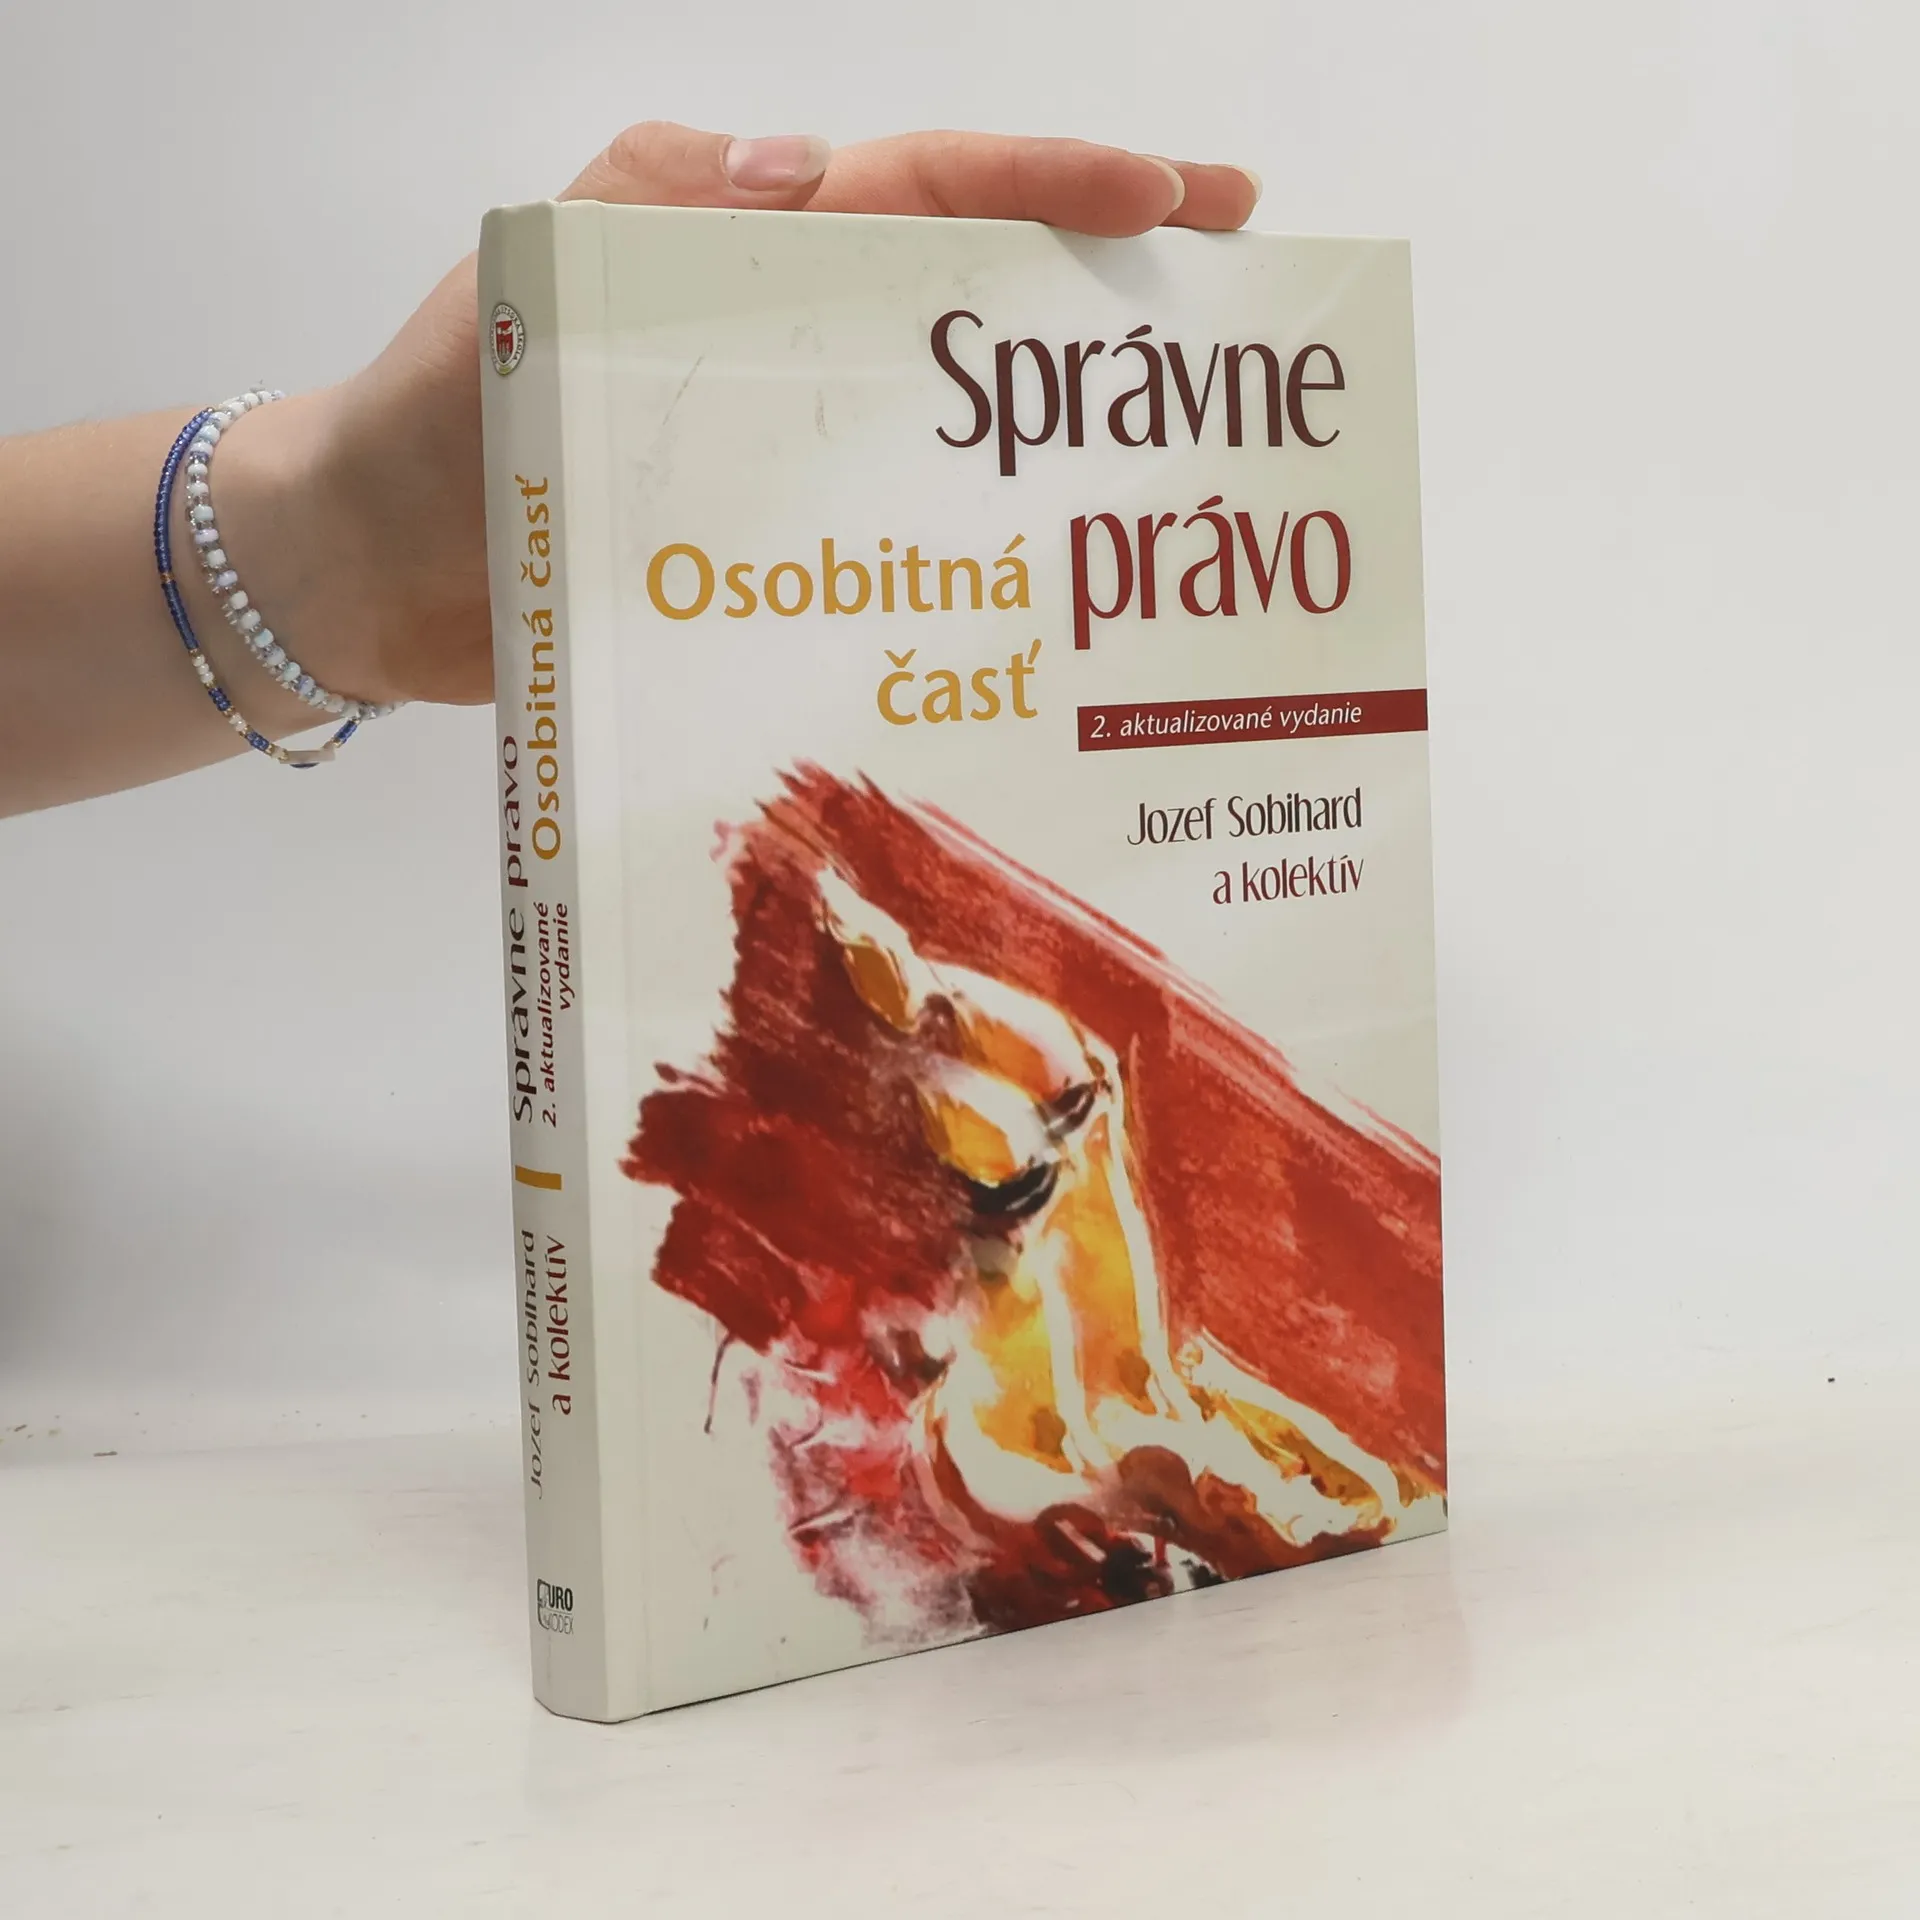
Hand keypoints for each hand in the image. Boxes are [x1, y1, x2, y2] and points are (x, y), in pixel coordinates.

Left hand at [307, 125, 1261, 708]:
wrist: (367, 573)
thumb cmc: (434, 410)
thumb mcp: (526, 269)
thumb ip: (653, 202)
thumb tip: (805, 166)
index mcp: (747, 253)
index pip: (925, 191)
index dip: (1055, 185)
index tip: (1179, 194)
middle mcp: (787, 351)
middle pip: (970, 302)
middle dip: (1103, 290)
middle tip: (1223, 310)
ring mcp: (784, 458)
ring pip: (946, 429)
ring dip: (1055, 436)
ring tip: (1167, 459)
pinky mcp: (770, 559)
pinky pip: (885, 541)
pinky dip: (962, 555)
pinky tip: (1033, 590)